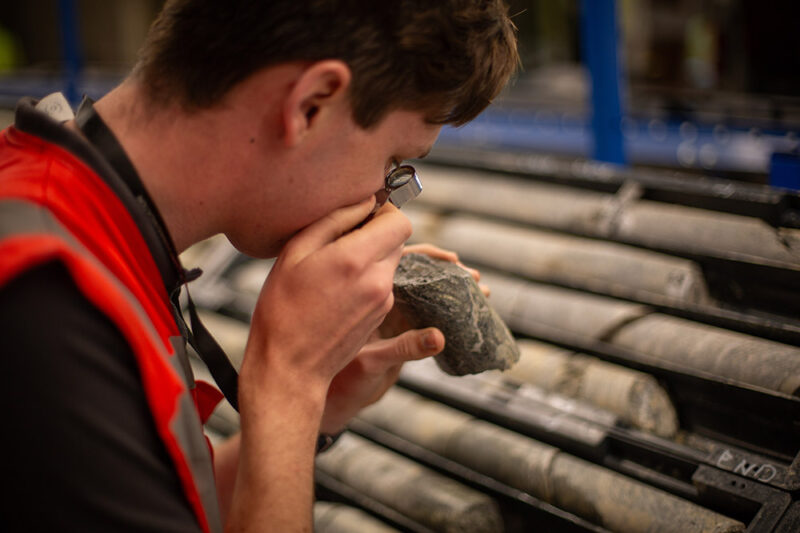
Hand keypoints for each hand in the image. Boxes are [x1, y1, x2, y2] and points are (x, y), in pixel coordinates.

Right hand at [240, 197, 411, 404]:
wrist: (289, 367)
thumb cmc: (282, 310)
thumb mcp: (294, 254)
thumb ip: (334, 220)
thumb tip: (365, 201)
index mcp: (356, 259)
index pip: (400, 221)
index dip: (384, 212)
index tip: (361, 215)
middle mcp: (378, 280)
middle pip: (397, 240)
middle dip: (375, 233)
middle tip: (340, 241)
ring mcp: (383, 300)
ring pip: (390, 261)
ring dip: (370, 257)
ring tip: (332, 269)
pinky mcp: (381, 316)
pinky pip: (382, 284)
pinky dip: (367, 279)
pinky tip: (336, 291)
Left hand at [319, 243, 485, 432]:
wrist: (335, 399)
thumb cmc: (338, 378)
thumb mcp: (370, 361)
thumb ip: (403, 349)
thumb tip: (439, 339)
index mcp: (365, 293)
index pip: (398, 261)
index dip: (427, 256)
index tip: (452, 259)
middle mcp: (380, 298)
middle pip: (419, 274)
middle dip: (449, 273)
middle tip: (475, 277)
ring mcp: (393, 314)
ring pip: (428, 294)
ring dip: (456, 292)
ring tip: (483, 292)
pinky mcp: (403, 331)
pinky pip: (431, 316)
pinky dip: (453, 313)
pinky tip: (474, 314)